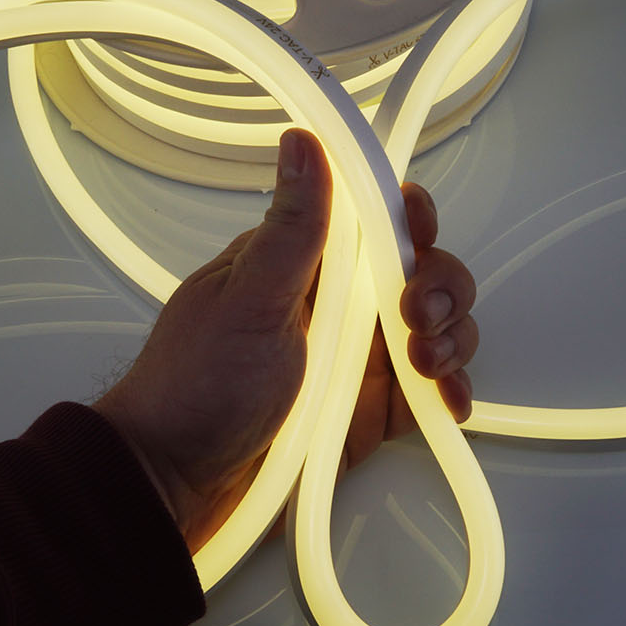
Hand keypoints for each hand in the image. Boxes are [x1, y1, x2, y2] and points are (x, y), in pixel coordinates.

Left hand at [92, 128, 477, 550]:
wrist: (172, 485)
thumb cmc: (194, 387)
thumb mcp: (249, 299)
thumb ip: (292, 228)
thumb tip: (305, 141)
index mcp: (303, 262)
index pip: (376, 219)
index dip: (410, 220)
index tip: (415, 235)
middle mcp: (336, 304)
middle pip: (423, 272)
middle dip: (440, 287)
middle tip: (417, 317)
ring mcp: (357, 359)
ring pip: (438, 328)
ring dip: (453, 338)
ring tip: (426, 365)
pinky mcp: (371, 411)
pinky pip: (430, 392)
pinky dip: (450, 392)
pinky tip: (449, 402)